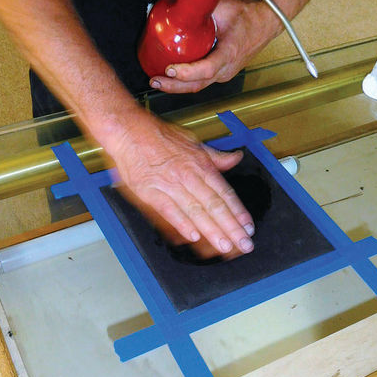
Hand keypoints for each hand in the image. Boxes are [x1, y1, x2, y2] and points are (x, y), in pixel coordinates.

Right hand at [110, 112, 254, 256]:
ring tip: (225, 245)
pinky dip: (181, 223)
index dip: (238, 212)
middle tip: (243, 244)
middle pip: (214, 206)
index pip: (224, 193)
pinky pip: (169, 210)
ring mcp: (169, 185)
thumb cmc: (158, 136)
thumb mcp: (193, 142)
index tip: (247, 227)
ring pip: (195, 211)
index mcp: (200, 165)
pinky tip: (193, 236)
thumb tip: (236, 158)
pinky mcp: (150, 193)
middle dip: (231, 228)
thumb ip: (215, 156)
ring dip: (211, 230)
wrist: (128, 130)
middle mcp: (188, 176)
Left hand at [149, 0, 278, 93]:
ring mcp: (224, 75)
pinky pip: (201, 82)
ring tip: (158, 82)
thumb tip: (178, 11)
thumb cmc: (249, 17)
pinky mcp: (221, 75)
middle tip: (155, 81)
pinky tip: (172, 78)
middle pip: (197, 85)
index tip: (170, 70)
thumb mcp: (224, 8)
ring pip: (198, 86)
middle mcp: (226, 69)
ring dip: (177, 87)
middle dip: (173, 86)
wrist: (266, 24)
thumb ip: (201, 11)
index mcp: (229, 54)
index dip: (186, 73)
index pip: (206, 70)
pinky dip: (185, 81)